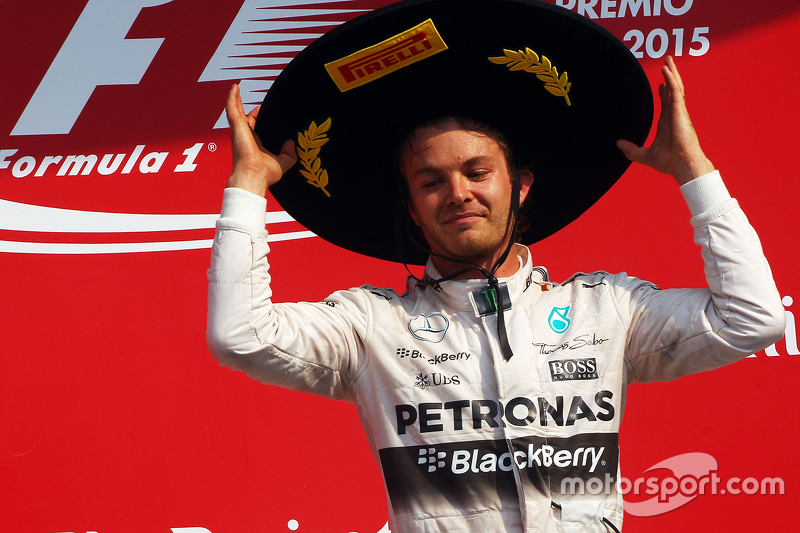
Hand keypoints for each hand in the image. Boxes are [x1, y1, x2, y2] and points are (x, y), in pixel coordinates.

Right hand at [225, 84, 295, 196]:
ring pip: (235, 111)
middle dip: (244, 107)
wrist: (254, 176)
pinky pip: (232, 108)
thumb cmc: (264, 174)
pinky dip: (232, 98)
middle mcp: (244, 136)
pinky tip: (235, 88)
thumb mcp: (282, 163)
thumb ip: (289, 154)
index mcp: (253, 144)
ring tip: (236, 88)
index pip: (254, 127)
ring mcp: (239, 131)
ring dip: (236, 99)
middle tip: (247, 97)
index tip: (262, 110)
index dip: (257, 117)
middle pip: (243, 117)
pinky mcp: (237, 126)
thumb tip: (292, 143)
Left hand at [616, 56, 713, 184]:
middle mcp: (675, 116)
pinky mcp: (681, 111)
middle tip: (668, 64)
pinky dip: (671, 80)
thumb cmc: (670, 162)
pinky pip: (676, 91)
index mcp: (668, 125)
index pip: (666, 105)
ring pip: (676, 87)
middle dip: (670, 77)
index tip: (661, 85)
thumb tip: (618, 144)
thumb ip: (631, 150)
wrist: (682, 165)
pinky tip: (666, 70)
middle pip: (673, 92)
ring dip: (672, 73)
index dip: (664, 93)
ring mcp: (679, 112)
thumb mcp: (644, 156)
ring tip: (668, 60)